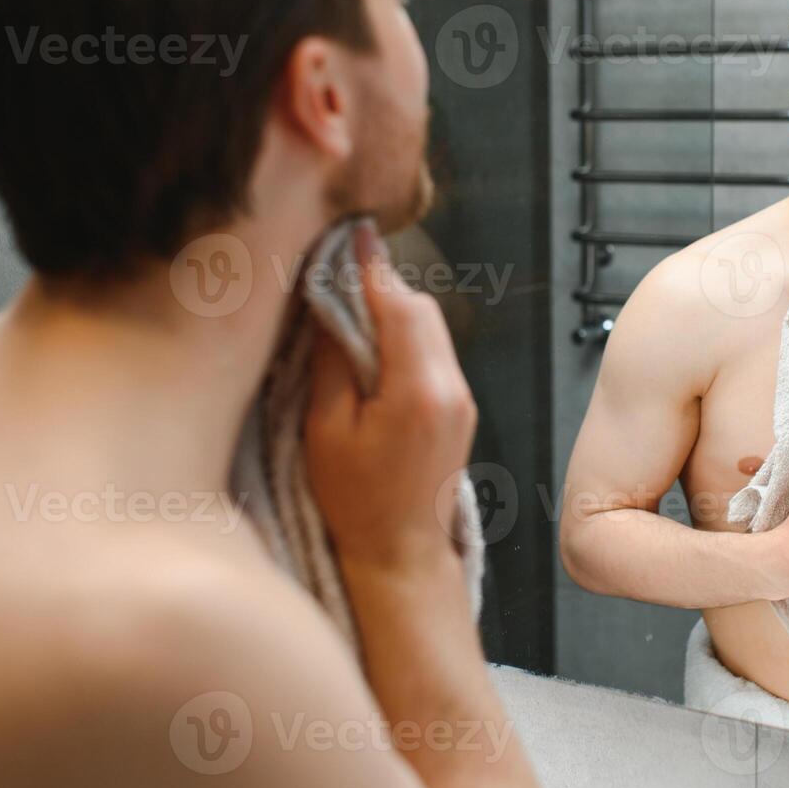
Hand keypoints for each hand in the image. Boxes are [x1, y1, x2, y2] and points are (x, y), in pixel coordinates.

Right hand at [305, 224, 477, 567]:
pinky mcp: (461, 407)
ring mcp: (462, 397)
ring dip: (393, 309)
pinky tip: (373, 343)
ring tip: (349, 305)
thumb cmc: (353, 500)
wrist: (400, 552)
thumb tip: (330, 301)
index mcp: (418, 391)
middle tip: (339, 269)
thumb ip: (333, 360)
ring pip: (431, 328)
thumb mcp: (326, 430)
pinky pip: (434, 352)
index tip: (350, 235)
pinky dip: (405, 335)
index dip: (372, 267)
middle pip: (421, 309)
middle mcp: (451, 388)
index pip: (400, 307)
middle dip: (381, 285)